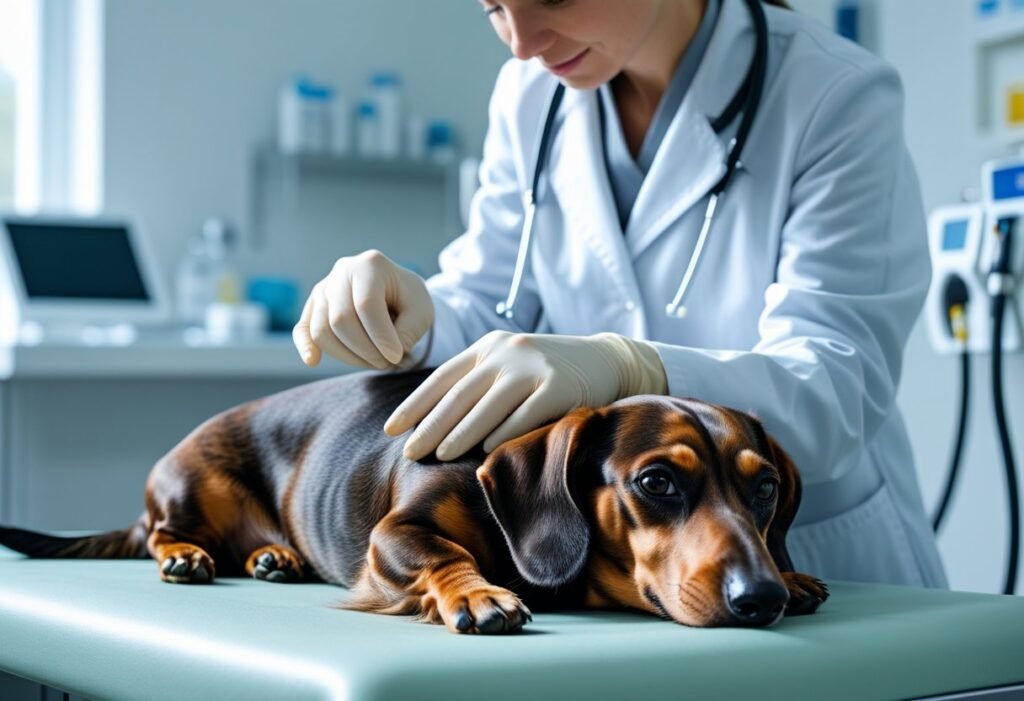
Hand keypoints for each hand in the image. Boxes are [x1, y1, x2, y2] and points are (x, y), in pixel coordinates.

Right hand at [293, 250, 433, 369]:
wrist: (396, 291)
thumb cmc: (409, 300)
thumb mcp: (422, 311)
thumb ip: (409, 331)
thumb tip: (388, 353)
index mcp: (371, 264)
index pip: (367, 305)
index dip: (381, 337)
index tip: (397, 356)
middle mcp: (342, 271)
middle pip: (341, 320)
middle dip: (365, 350)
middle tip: (387, 362)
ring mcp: (324, 287)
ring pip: (322, 330)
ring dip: (348, 356)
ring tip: (374, 360)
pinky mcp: (314, 305)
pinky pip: (304, 329)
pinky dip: (306, 346)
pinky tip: (314, 361)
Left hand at [383, 330, 667, 460]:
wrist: (606, 359)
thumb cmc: (548, 372)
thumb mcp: (510, 365)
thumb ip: (479, 382)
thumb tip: (433, 422)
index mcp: (488, 346)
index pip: (442, 378)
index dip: (414, 404)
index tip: (391, 429)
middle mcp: (507, 352)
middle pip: (459, 394)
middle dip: (430, 425)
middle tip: (409, 452)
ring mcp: (533, 367)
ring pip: (488, 405)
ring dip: (461, 432)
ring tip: (439, 455)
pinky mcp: (558, 386)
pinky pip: (524, 414)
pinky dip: (503, 433)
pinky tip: (486, 451)